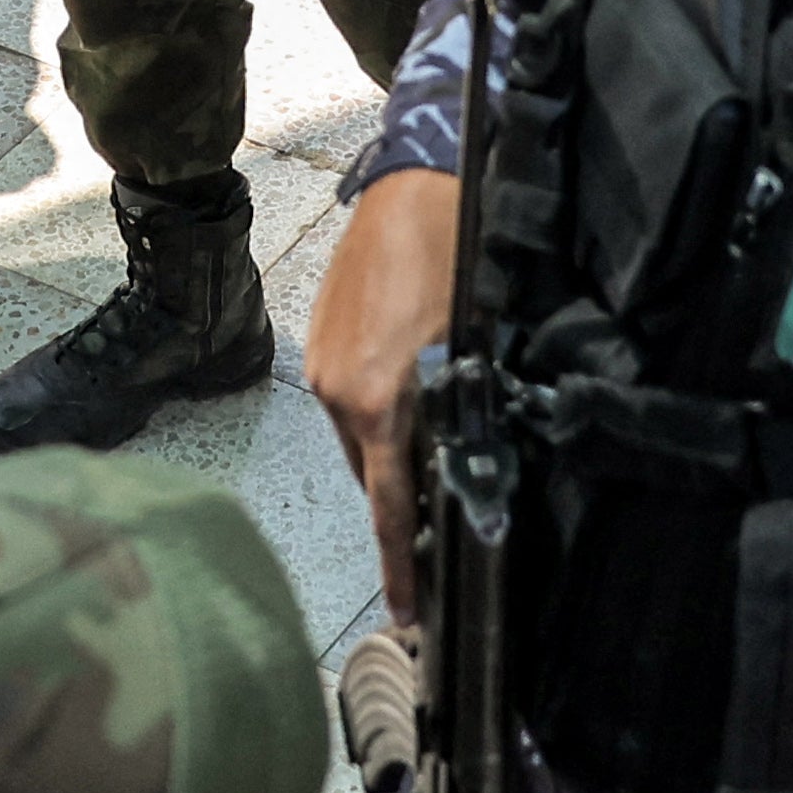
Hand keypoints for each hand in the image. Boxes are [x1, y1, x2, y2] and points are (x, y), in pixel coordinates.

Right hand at [307, 170, 460, 618]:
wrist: (417, 184)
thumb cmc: (457, 260)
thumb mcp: (472, 350)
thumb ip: (459, 418)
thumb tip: (461, 470)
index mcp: (377, 403)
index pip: (387, 506)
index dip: (399, 564)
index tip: (407, 608)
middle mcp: (338, 392)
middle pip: (369, 474)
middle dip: (401, 494)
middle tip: (439, 505)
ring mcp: (322, 366)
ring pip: (359, 435)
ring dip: (389, 443)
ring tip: (427, 429)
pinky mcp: (320, 340)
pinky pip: (347, 395)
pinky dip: (374, 405)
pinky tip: (405, 381)